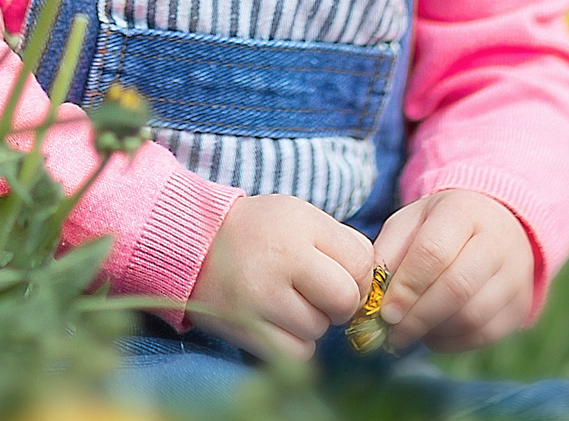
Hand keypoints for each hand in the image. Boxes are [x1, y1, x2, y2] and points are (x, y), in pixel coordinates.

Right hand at [188, 194, 373, 361]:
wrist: (195, 243)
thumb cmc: (259, 230)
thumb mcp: (301, 216)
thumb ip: (340, 243)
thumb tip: (373, 285)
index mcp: (302, 225)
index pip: (362, 262)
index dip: (360, 275)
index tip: (344, 274)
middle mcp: (283, 260)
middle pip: (345, 300)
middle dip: (341, 302)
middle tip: (321, 293)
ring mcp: (262, 297)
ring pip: (319, 329)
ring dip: (314, 322)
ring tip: (292, 302)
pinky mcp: (246, 327)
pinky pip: (295, 352)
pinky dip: (296, 343)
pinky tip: (282, 322)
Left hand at [369, 189, 533, 351]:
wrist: (495, 225)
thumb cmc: (440, 226)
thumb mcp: (410, 223)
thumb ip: (388, 253)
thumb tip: (371, 298)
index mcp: (464, 211)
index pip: (434, 252)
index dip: (407, 287)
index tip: (385, 311)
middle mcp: (497, 241)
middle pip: (457, 288)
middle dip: (418, 317)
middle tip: (393, 332)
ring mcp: (515, 275)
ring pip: (473, 316)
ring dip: (434, 331)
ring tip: (410, 332)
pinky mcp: (520, 305)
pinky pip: (484, 335)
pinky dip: (452, 342)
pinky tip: (433, 333)